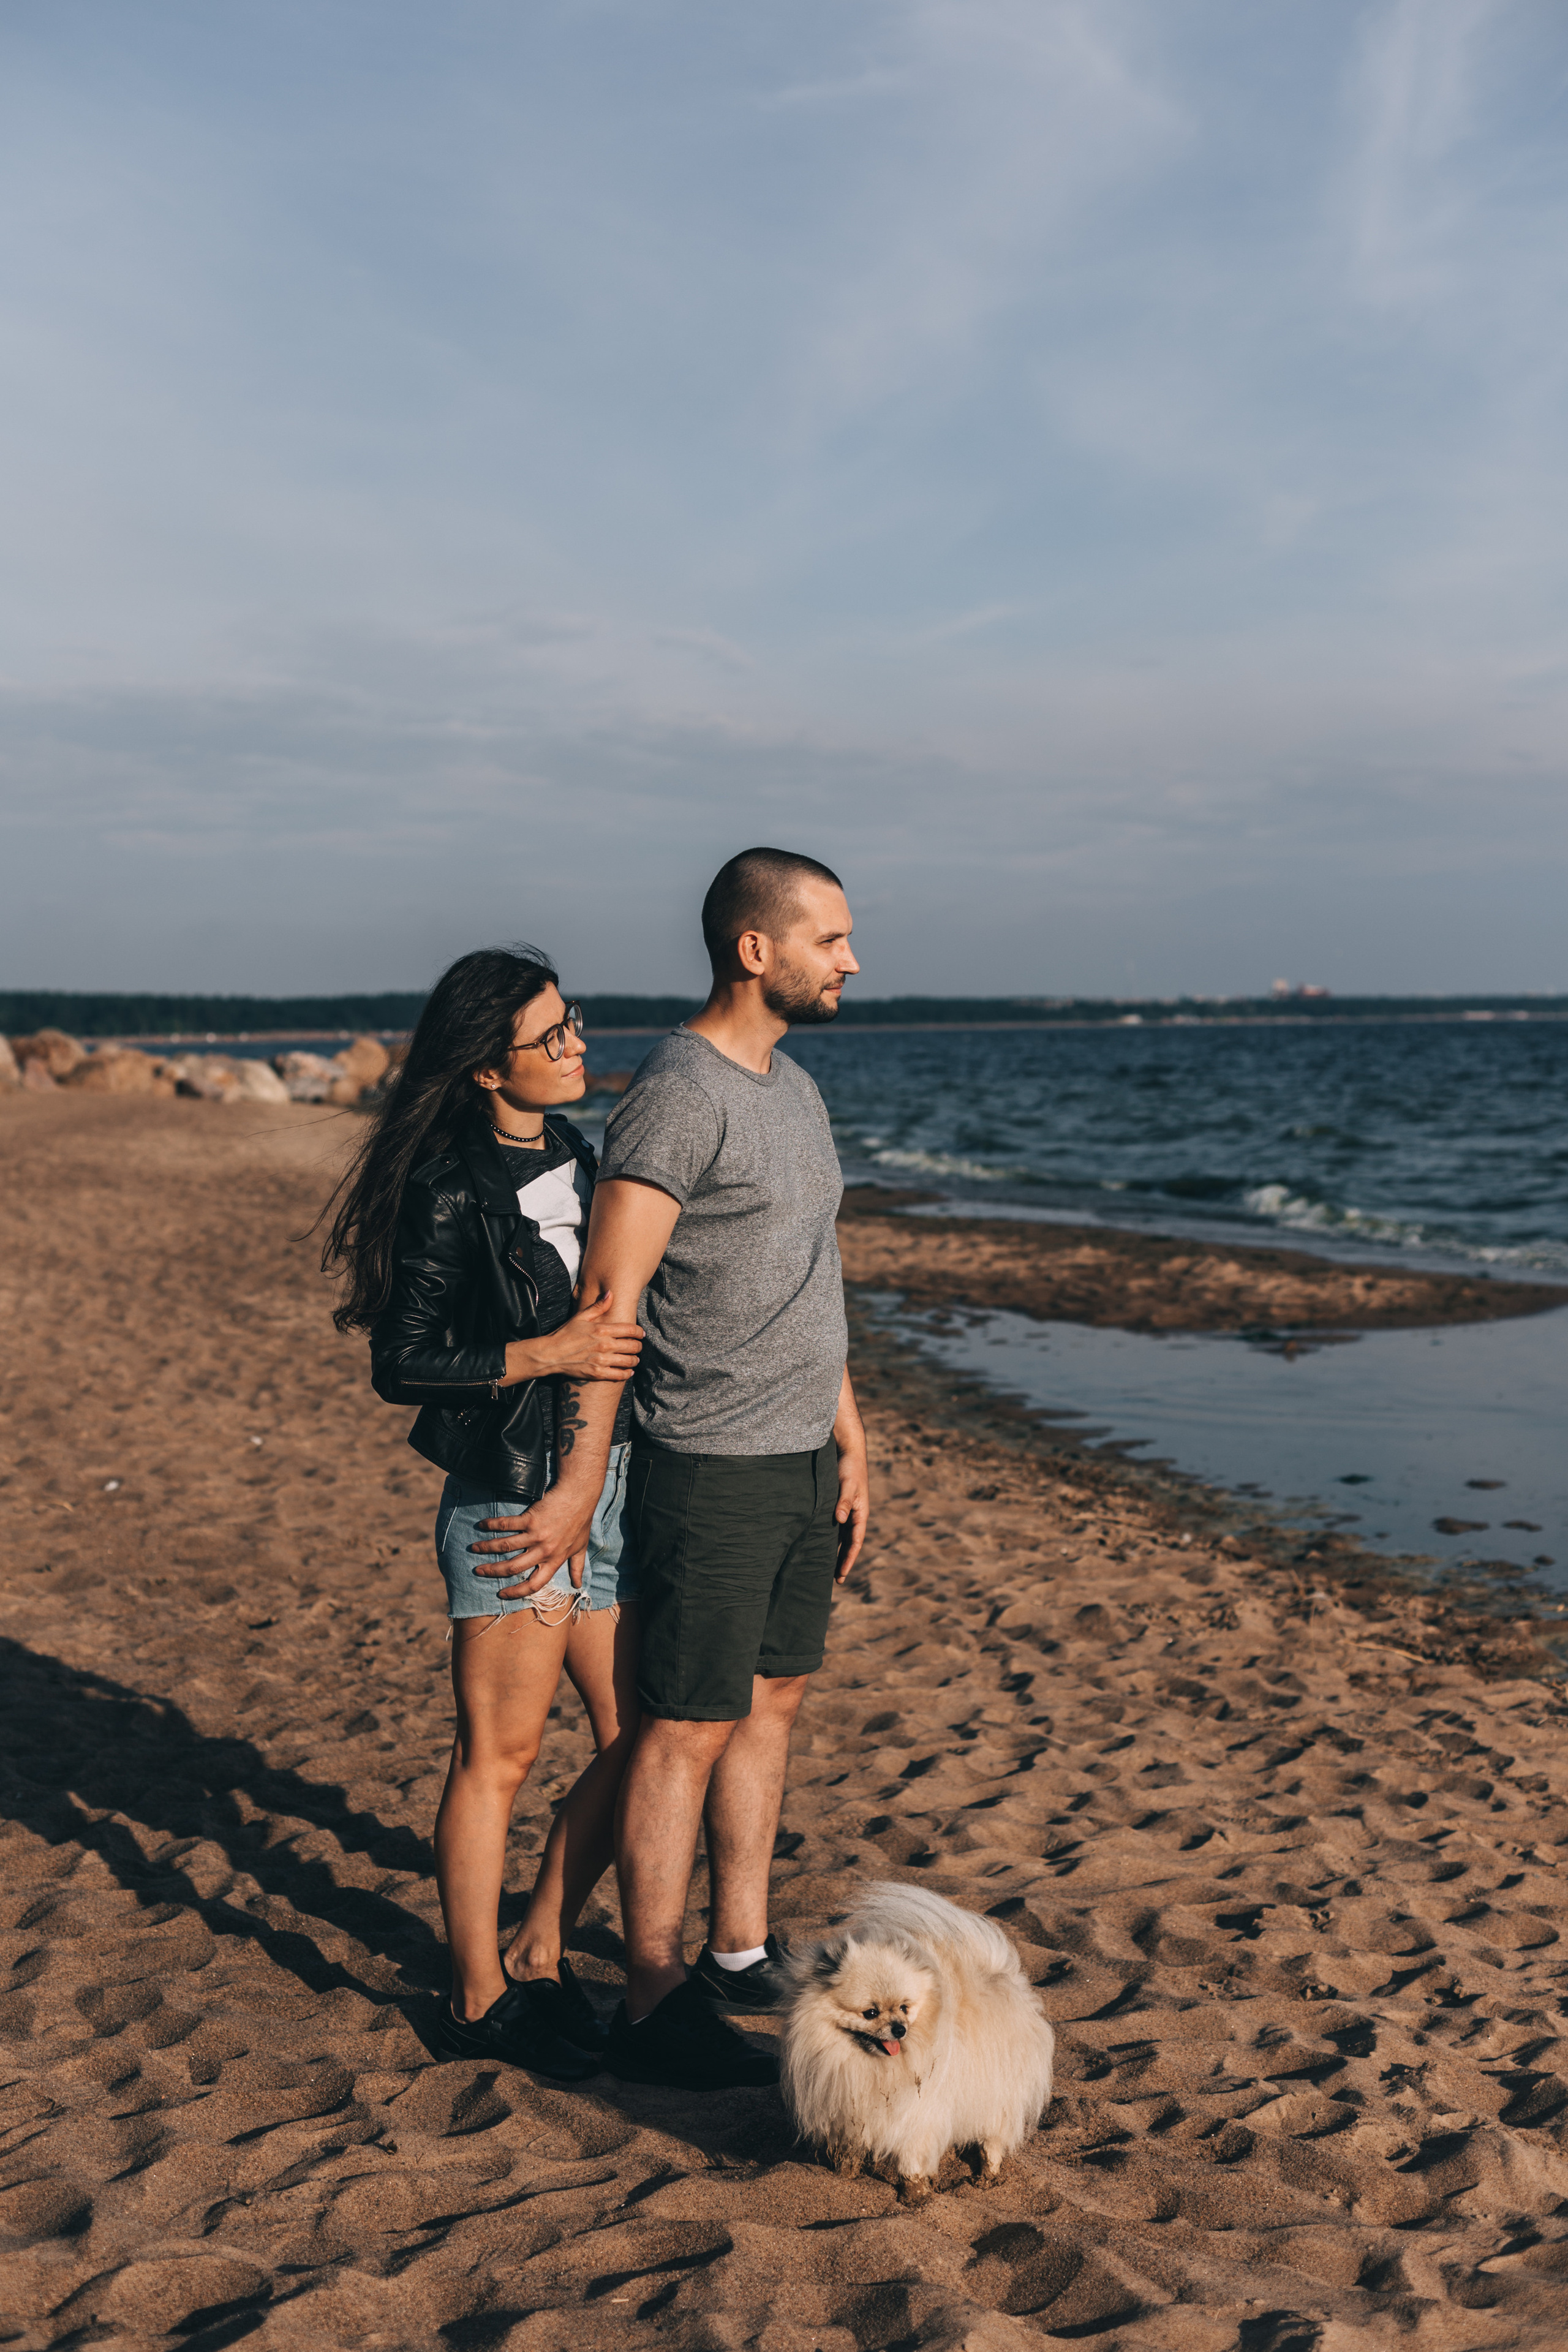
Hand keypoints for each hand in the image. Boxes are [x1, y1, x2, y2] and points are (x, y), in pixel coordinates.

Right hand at [471, 1485, 596, 1597]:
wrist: (579, 1495)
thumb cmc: (581, 1521)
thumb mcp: (580, 1548)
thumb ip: (577, 1567)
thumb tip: (578, 1584)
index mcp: (554, 1560)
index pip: (534, 1584)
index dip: (516, 1592)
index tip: (501, 1594)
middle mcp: (544, 1551)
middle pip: (513, 1567)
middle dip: (493, 1571)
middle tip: (479, 1571)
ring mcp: (536, 1534)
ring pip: (505, 1546)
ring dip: (486, 1548)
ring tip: (474, 1548)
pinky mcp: (530, 1518)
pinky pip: (507, 1524)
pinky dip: (492, 1525)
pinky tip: (482, 1525)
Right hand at [508, 1293, 641, 1384]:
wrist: (551, 1354)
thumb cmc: (565, 1334)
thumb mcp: (581, 1317)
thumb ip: (598, 1306)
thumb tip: (610, 1293)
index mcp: (602, 1329)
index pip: (630, 1330)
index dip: (639, 1332)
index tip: (641, 1334)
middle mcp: (605, 1345)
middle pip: (633, 1346)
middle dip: (638, 1346)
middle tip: (638, 1347)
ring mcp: (602, 1360)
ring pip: (629, 1361)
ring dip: (634, 1360)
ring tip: (634, 1359)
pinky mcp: (598, 1373)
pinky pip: (619, 1375)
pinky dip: (627, 1374)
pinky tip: (629, 1371)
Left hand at [833, 1437, 869, 1583]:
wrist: (848, 1449)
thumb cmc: (848, 1466)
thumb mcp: (847, 1483)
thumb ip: (844, 1500)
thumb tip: (840, 1519)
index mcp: (861, 1513)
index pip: (855, 1542)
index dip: (849, 1559)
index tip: (842, 1574)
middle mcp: (855, 1514)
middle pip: (849, 1543)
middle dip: (844, 1561)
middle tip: (836, 1580)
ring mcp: (847, 1510)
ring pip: (842, 1536)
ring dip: (837, 1551)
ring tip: (827, 1568)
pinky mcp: (839, 1504)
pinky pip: (835, 1526)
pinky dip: (831, 1538)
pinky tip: (820, 1545)